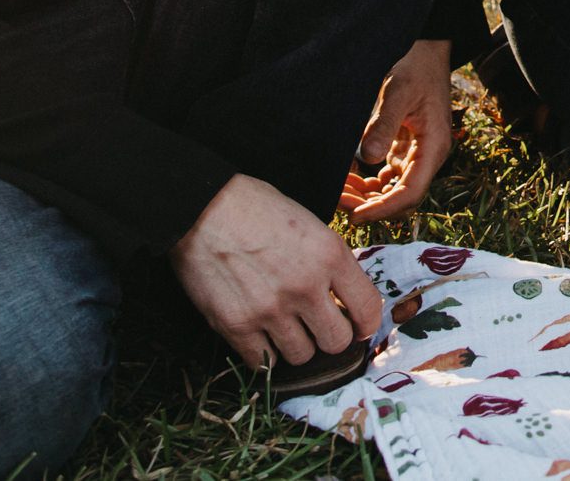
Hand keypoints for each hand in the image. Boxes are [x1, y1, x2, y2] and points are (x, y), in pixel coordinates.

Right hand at [172, 173, 384, 368]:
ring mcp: (270, 309)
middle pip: (337, 342)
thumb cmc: (255, 208)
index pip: (368, 309)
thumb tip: (344, 297)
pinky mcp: (236, 325)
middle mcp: (305, 286)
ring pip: (301, 356)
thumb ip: (328, 261)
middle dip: (330, 336)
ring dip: (296, 345)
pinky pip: (263, 362)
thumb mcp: (309, 223)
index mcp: (329, 255)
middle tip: (317, 326)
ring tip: (284, 326)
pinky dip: (264, 353)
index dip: (365, 322)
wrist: (201, 207)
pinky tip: (260, 335)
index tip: (357, 324)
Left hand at [340, 39, 453, 221]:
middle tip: (337, 203)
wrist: (425, 50)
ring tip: (338, 192)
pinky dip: (367, 182)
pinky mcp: (405, 149)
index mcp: (434, 147)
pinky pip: (387, 176)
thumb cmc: (415, 67)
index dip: (383, 210)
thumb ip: (383, 125)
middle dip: (370, 205)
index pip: (410, 193)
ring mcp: (417, 154)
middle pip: (400, 197)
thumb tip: (367, 159)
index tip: (355, 216)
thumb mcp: (398, 92)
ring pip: (392, 189)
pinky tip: (347, 176)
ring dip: (367, 196)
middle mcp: (428, 156)